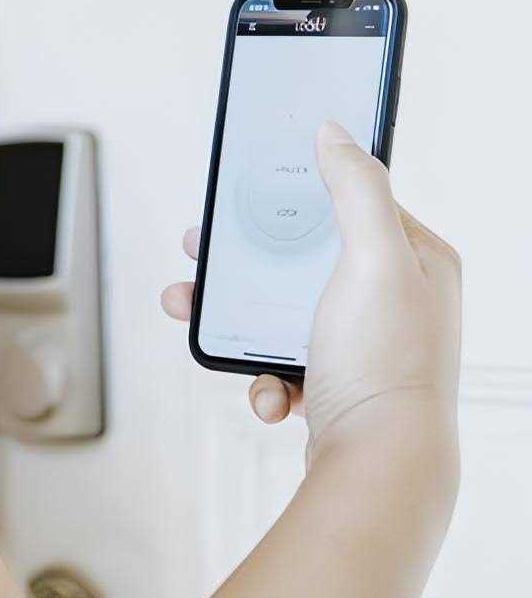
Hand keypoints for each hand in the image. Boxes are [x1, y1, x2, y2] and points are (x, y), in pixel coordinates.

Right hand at [162, 121, 460, 457]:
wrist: (377, 465)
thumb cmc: (383, 361)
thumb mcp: (376, 258)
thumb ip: (357, 188)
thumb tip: (334, 132)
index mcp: (412, 259)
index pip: (350, 206)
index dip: (296, 195)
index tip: (250, 192)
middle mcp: (389, 298)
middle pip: (300, 258)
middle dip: (244, 255)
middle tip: (200, 247)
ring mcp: (357, 341)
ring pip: (278, 307)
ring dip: (231, 310)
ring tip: (185, 305)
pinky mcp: (331, 379)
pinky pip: (283, 358)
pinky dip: (263, 371)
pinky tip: (269, 389)